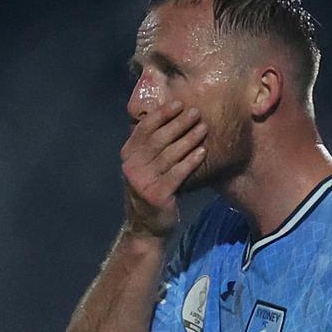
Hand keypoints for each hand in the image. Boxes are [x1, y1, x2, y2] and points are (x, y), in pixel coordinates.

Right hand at [120, 101, 207, 237]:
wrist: (146, 227)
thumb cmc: (150, 190)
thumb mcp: (144, 167)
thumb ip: (151, 147)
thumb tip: (170, 117)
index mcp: (128, 156)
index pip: (144, 129)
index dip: (162, 114)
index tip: (179, 104)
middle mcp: (132, 167)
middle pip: (158, 139)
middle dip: (179, 123)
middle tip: (196, 113)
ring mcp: (143, 182)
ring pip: (170, 155)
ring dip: (189, 139)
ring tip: (203, 128)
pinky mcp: (157, 195)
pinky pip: (177, 173)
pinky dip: (191, 161)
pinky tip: (202, 151)